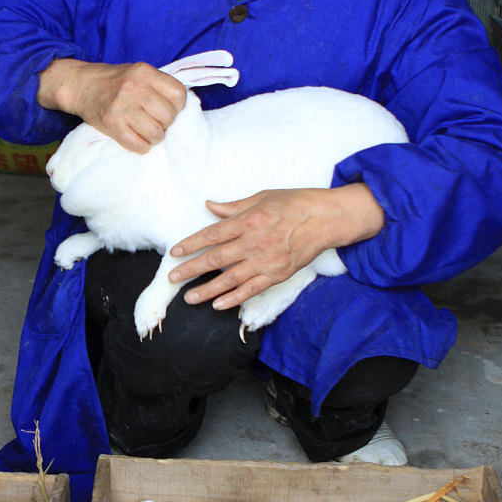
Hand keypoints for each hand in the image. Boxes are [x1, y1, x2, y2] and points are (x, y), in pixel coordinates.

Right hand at [37, 58, 186, 151]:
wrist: (81, 85)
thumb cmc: (114, 81)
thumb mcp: (138, 73)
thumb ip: (158, 85)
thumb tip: (181, 109)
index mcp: (144, 72)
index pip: (178, 94)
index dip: (178, 106)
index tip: (169, 108)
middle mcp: (133, 88)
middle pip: (169, 116)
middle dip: (166, 123)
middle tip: (157, 122)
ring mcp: (122, 107)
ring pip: (156, 133)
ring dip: (155, 137)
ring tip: (148, 131)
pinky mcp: (112, 125)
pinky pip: (138, 145)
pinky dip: (142, 146)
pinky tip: (137, 139)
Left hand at [167, 184, 384, 309]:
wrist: (327, 219)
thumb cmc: (295, 204)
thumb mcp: (262, 197)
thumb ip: (234, 207)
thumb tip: (210, 206)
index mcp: (249, 221)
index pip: (212, 235)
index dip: (191, 244)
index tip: (175, 252)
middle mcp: (254, 242)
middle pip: (216, 259)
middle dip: (191, 269)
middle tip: (173, 277)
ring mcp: (266, 261)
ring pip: (230, 279)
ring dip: (207, 290)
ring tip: (190, 297)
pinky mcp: (278, 274)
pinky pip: (251, 289)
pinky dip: (234, 298)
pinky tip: (218, 304)